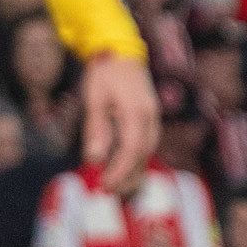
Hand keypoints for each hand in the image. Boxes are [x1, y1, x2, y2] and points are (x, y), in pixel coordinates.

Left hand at [80, 54, 158, 194]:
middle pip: (143, 155)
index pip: (131, 149)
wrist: (121, 54)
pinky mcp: (150, 120)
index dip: (119, 170)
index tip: (104, 185)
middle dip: (125, 177)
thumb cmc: (104, 75)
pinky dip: (137, 161)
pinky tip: (125, 173)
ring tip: (115, 190)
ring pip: (148, 152)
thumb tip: (94, 160)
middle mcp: (150, 117)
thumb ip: (96, 130)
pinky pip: (146, 145)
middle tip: (105, 192)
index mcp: (136, 111)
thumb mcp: (94, 100)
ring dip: (133, 173)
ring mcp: (153, 118)